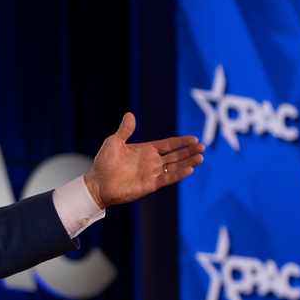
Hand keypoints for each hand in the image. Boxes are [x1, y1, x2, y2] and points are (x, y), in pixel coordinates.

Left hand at [83, 112, 203, 208]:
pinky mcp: (150, 185)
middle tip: (202, 147)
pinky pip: (167, 179)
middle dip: (189, 151)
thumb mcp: (113, 143)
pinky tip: (189, 170)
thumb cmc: (104, 163)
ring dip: (188, 162)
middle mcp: (152, 161)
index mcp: (146, 150)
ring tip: (201, 158)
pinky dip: (178, 174)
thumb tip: (129, 115)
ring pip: (175, 166)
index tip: (194, 138)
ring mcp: (152, 173)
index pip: (168, 144)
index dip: (181, 141)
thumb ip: (124, 131)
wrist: (98, 184)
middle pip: (176, 155)